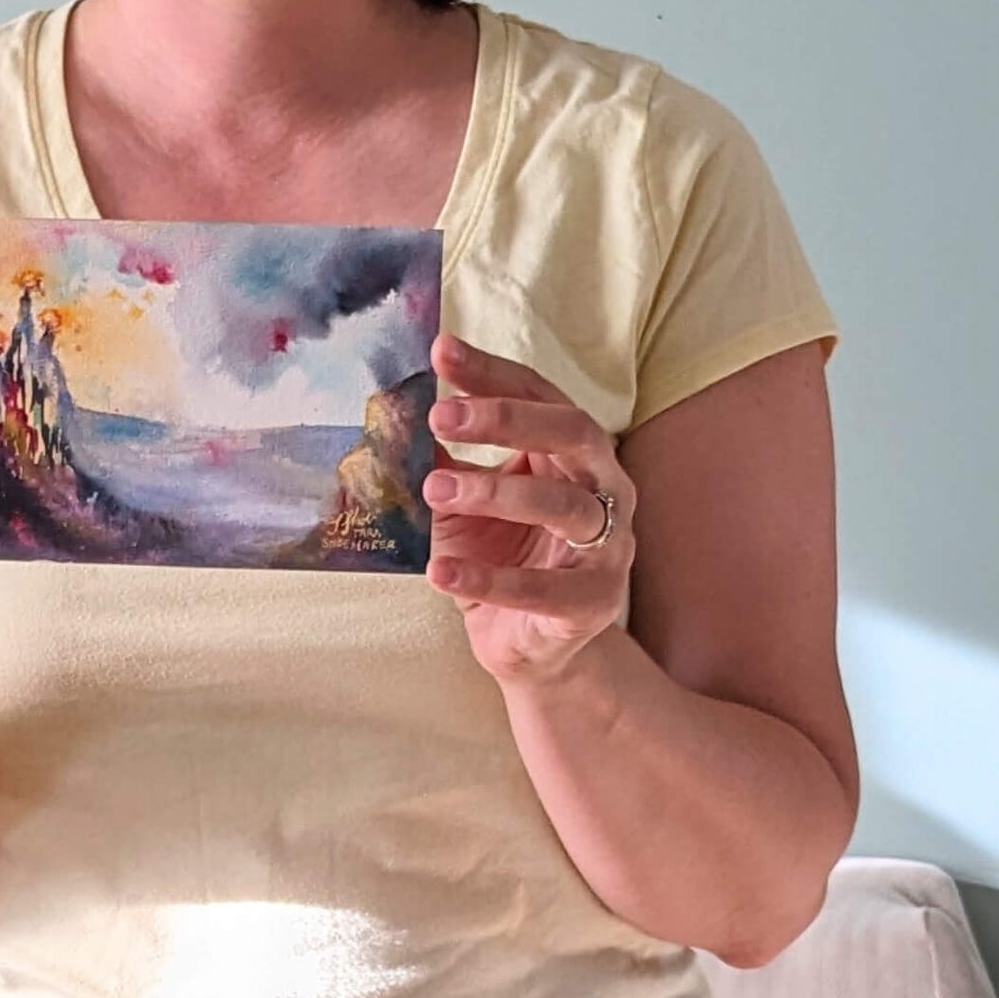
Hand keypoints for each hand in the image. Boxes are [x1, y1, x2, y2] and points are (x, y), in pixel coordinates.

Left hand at [423, 333, 635, 683]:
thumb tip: (391, 409)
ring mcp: (608, 546)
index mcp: (573, 450)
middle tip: (440, 415)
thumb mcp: (464, 499)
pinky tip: (438, 571)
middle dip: (506, 418)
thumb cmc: (502, 556)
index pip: (538, 393)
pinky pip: (542, 590)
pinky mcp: (593, 603)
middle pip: (571, 432)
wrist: (532, 645)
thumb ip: (443, 456)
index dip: (491, 371)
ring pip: (563, 506)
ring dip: (494, 493)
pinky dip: (488, 580)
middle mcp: (604, 486)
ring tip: (434, 488)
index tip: (441, 352)